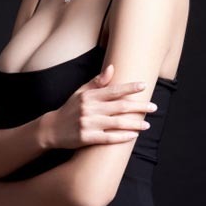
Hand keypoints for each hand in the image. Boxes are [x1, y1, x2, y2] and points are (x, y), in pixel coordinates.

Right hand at [43, 63, 157, 149]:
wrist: (52, 129)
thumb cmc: (69, 109)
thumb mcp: (80, 92)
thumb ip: (97, 81)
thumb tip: (112, 67)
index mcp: (90, 96)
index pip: (114, 90)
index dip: (130, 88)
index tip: (144, 86)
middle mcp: (90, 109)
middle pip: (120, 107)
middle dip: (139, 107)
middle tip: (154, 107)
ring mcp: (88, 124)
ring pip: (117, 123)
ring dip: (135, 123)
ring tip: (147, 124)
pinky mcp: (87, 138)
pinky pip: (109, 137)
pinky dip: (122, 137)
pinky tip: (134, 135)